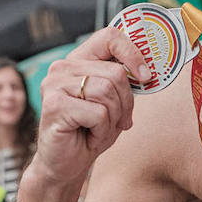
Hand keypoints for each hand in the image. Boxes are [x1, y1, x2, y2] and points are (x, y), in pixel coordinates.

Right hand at [31, 27, 158, 186]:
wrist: (66, 164)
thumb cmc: (91, 130)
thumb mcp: (114, 101)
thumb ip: (124, 81)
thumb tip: (148, 71)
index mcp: (79, 60)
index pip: (109, 37)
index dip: (132, 53)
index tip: (145, 76)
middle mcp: (63, 67)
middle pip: (116, 73)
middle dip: (125, 103)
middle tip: (117, 121)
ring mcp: (54, 84)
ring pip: (107, 92)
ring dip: (113, 118)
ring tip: (99, 129)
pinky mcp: (53, 105)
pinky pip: (98, 113)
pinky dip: (102, 130)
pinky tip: (88, 136)